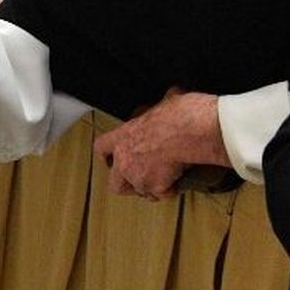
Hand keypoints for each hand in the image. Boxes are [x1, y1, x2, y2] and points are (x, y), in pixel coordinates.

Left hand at [92, 88, 229, 199]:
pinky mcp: (155, 187)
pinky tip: (179, 181)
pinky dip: (171, 190)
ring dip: (152, 189)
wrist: (188, 130)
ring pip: (142, 192)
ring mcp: (138, 176)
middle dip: (128, 186)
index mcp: (123, 136)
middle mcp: (125, 160)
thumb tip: (174, 95)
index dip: (106, 156)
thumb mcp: (163, 103)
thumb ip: (159, 109)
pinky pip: (162, 194)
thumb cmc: (177, 115)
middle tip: (141, 182)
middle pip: (115, 184)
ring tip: (166, 180)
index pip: (102, 147)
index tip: (109, 161)